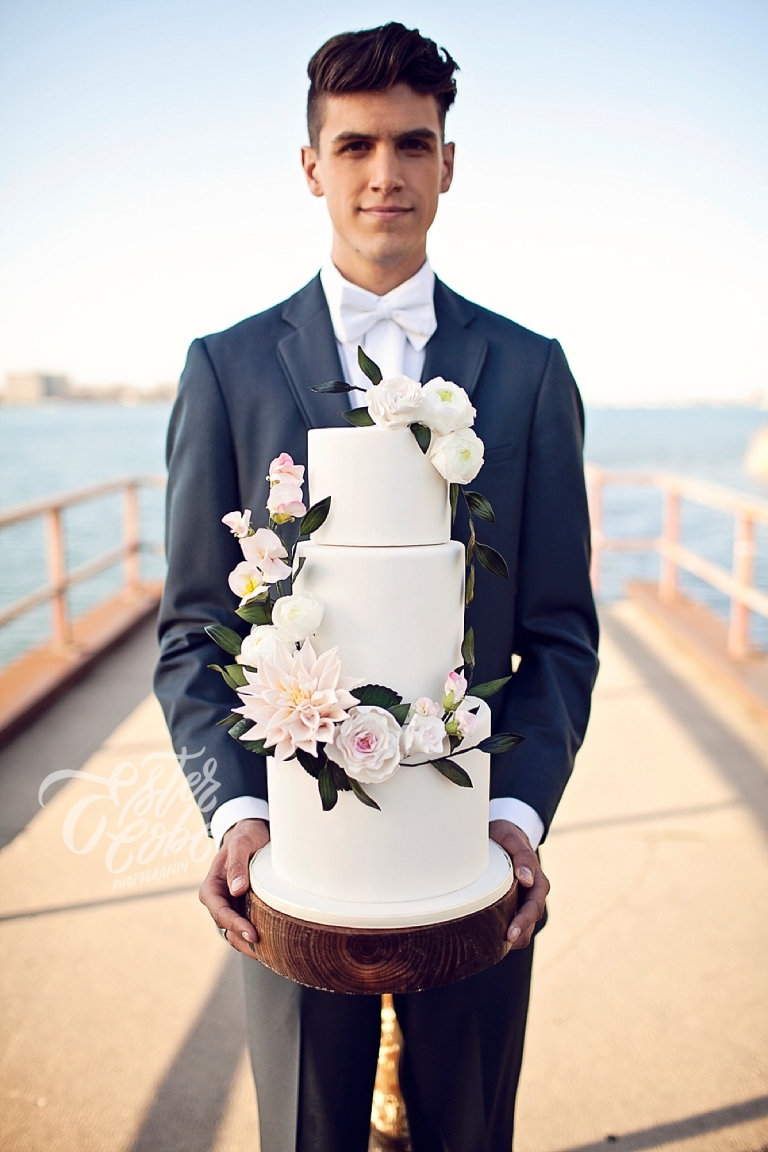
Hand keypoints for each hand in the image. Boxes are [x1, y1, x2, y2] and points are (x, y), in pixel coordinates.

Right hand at [199, 818, 269, 954]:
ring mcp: (232, 906)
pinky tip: (273, 944)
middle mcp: (219, 901)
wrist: (251, 833)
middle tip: (265, 950)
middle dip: (244, 940)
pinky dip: (257, 937)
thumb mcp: (242, 844)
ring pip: (236, 933)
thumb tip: (236, 890)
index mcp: (212, 888)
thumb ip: (237, 864)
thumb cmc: (244, 836)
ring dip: (250, 944)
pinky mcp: (244, 908)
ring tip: (270, 954)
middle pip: (228, 928)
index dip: (235, 926)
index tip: (253, 934)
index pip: (220, 913)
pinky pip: (247, 927)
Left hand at [489, 819, 548, 948]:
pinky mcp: (512, 906)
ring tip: (489, 945)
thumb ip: (522, 856)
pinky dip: (501, 935)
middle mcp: (533, 895)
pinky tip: (486, 938)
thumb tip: (527, 879)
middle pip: (529, 924)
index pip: (534, 908)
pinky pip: (511, 926)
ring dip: (510, 938)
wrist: (501, 835)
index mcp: (538, 882)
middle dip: (517, 935)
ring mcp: (523, 902)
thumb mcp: (512, 838)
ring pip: (523, 930)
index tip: (510, 933)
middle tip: (497, 944)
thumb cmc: (506, 836)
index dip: (523, 922)